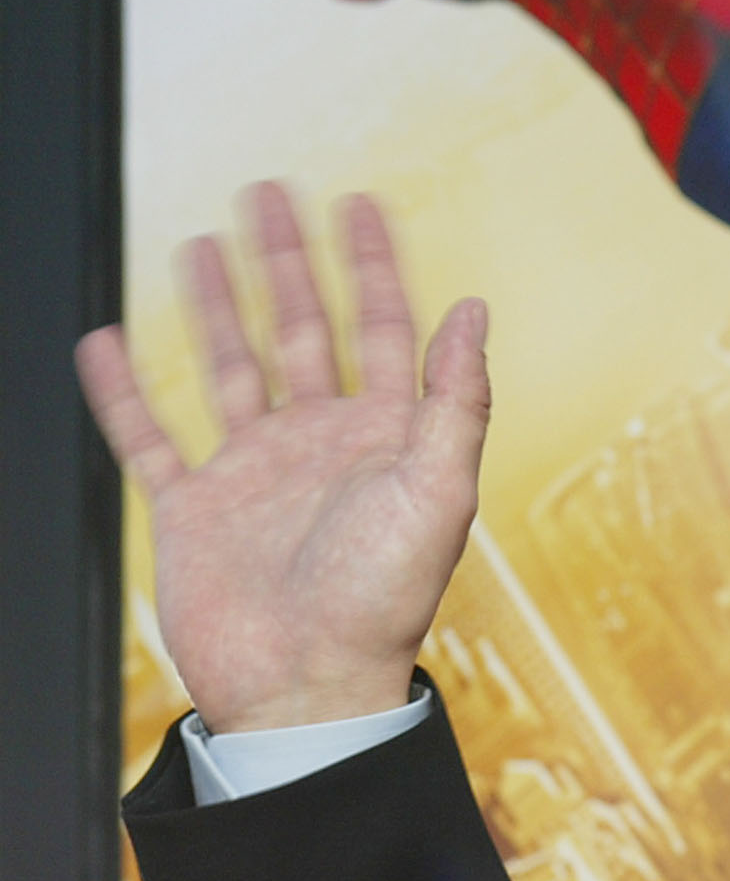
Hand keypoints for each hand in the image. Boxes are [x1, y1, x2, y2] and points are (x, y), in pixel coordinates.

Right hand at [77, 184, 489, 733]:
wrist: (307, 687)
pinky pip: (149, 437)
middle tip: (271, 193)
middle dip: (289, 262)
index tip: (360, 202)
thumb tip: (473, 309)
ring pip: (231, 366)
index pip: (383, 329)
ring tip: (203, 242)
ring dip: (218, 306)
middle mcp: (321, 446)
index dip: (374, 265)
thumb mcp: (438, 491)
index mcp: (387, 439)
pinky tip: (105, 339)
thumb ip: (455, 400)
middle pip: (304, 330)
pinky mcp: (192, 510)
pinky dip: (122, 390)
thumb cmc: (383, 601)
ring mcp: (254, 474)